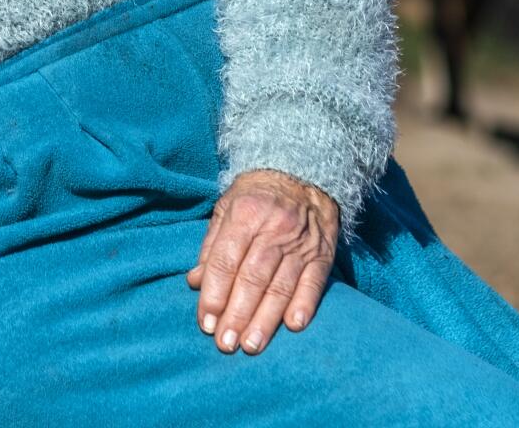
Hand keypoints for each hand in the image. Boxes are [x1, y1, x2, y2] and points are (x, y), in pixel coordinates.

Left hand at [185, 169, 338, 355]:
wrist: (305, 171)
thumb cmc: (257, 195)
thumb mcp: (226, 207)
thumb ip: (211, 245)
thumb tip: (195, 281)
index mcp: (245, 215)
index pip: (225, 261)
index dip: (214, 294)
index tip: (206, 322)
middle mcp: (273, 229)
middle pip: (252, 278)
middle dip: (237, 314)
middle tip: (225, 343)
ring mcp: (300, 242)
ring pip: (281, 285)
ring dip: (266, 319)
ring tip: (252, 345)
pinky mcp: (323, 253)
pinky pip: (314, 281)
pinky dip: (305, 304)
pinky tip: (293, 325)